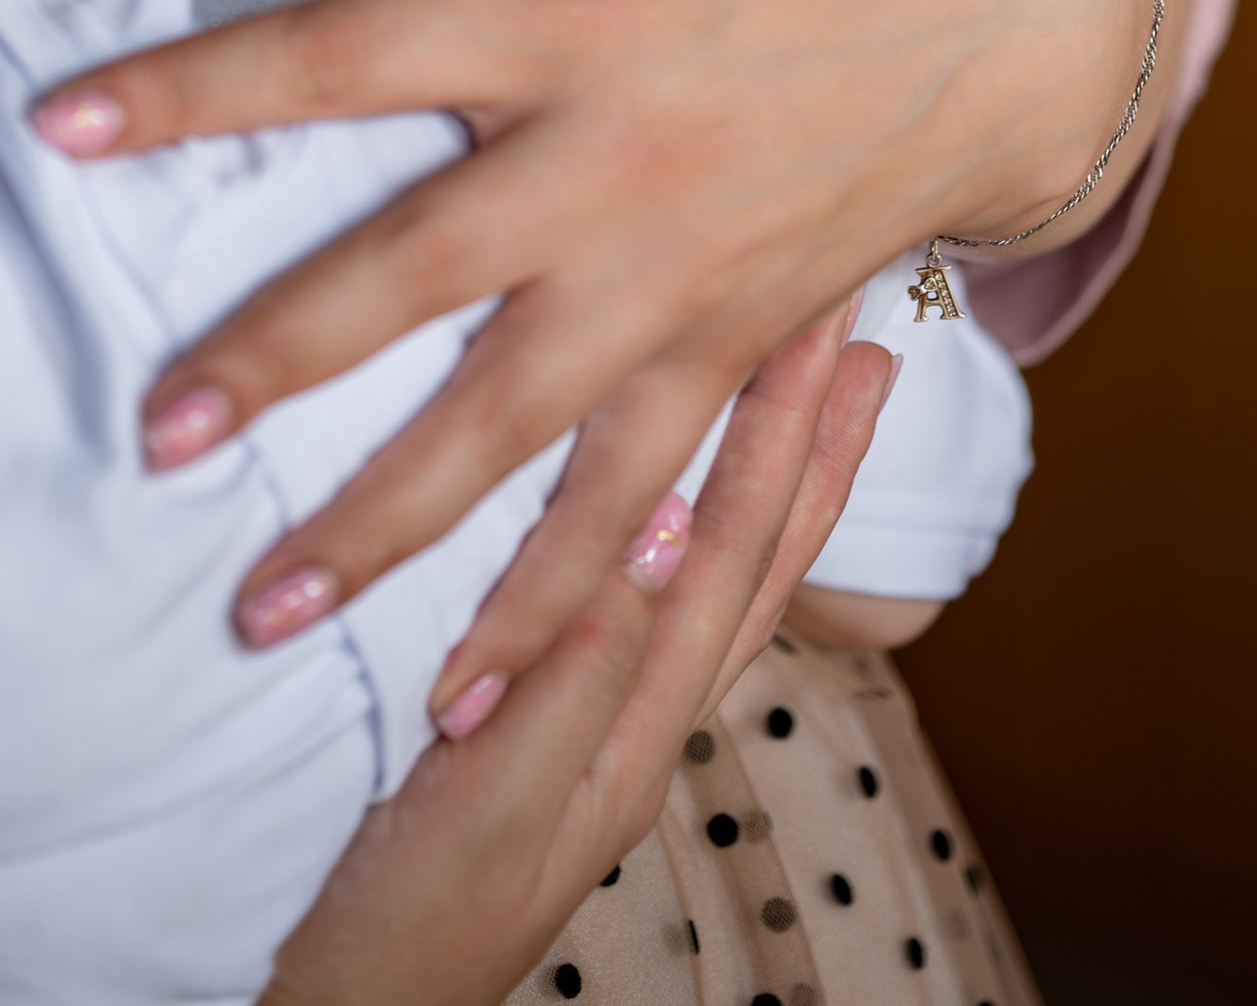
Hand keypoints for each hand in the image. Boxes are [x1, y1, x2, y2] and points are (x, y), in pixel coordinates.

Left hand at [34, 0, 1189, 707]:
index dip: (197, 87)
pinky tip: (460, 695)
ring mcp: (672, 288)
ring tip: (254, 619)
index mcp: (570, 15)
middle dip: (271, 359)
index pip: (345, 54)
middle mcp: (609, 167)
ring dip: (378, 531)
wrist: (1003, 30)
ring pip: (504, 434)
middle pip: (410, 276)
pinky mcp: (724, 364)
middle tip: (150, 436)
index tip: (58, 127)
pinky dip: (549, 610)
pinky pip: (628, 510)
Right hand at [261, 308, 894, 1005]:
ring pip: (712, 580)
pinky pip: (649, 608)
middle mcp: (634, 722)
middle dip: (804, 437)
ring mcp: (597, 732)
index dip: (783, 440)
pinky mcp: (541, 735)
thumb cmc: (399, 935)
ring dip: (770, 476)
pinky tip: (682, 487)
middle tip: (856, 320)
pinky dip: (688, 527)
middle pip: (745, 559)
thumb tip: (655, 526)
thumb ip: (572, 677)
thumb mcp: (489, 808)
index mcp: (630, 727)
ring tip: (829, 389)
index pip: (730, 558)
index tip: (831, 331)